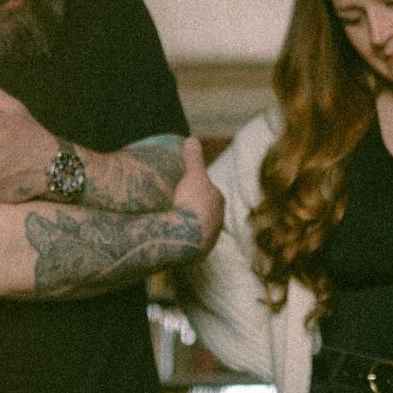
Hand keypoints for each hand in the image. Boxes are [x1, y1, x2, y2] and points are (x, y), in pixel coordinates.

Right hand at [172, 137, 223, 254]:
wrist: (187, 237)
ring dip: (190, 226)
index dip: (199, 188)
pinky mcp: (198, 253)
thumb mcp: (192, 175)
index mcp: (219, 200)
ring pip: (200, 228)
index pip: (211, 191)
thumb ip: (193, 158)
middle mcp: (219, 220)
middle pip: (207, 211)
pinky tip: (174, 238)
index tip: (186, 187)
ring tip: (174, 223)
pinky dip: (183, 239)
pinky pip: (190, 243)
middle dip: (196, 208)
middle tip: (179, 204)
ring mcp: (209, 238)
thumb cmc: (192, 203)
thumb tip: (191, 139)